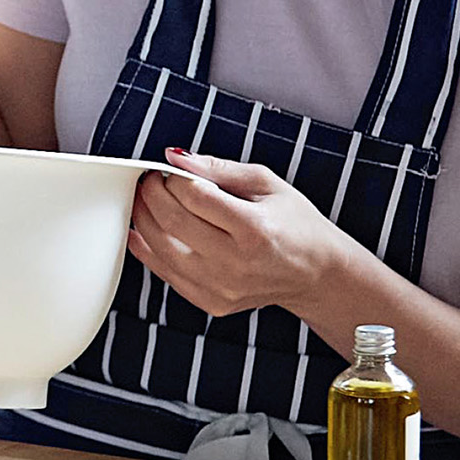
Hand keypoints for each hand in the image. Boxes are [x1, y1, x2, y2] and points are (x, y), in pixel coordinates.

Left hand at [127, 148, 340, 319]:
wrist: (316, 274)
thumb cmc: (296, 225)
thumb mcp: (267, 184)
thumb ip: (219, 168)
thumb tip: (175, 157)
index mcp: (255, 228)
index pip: (194, 197)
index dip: (172, 179)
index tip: (166, 170)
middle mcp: (236, 262)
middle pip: (173, 221)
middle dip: (152, 194)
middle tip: (150, 181)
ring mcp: (222, 287)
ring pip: (161, 248)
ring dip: (144, 219)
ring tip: (145, 201)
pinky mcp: (211, 302)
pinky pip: (166, 274)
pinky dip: (147, 249)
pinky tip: (142, 231)